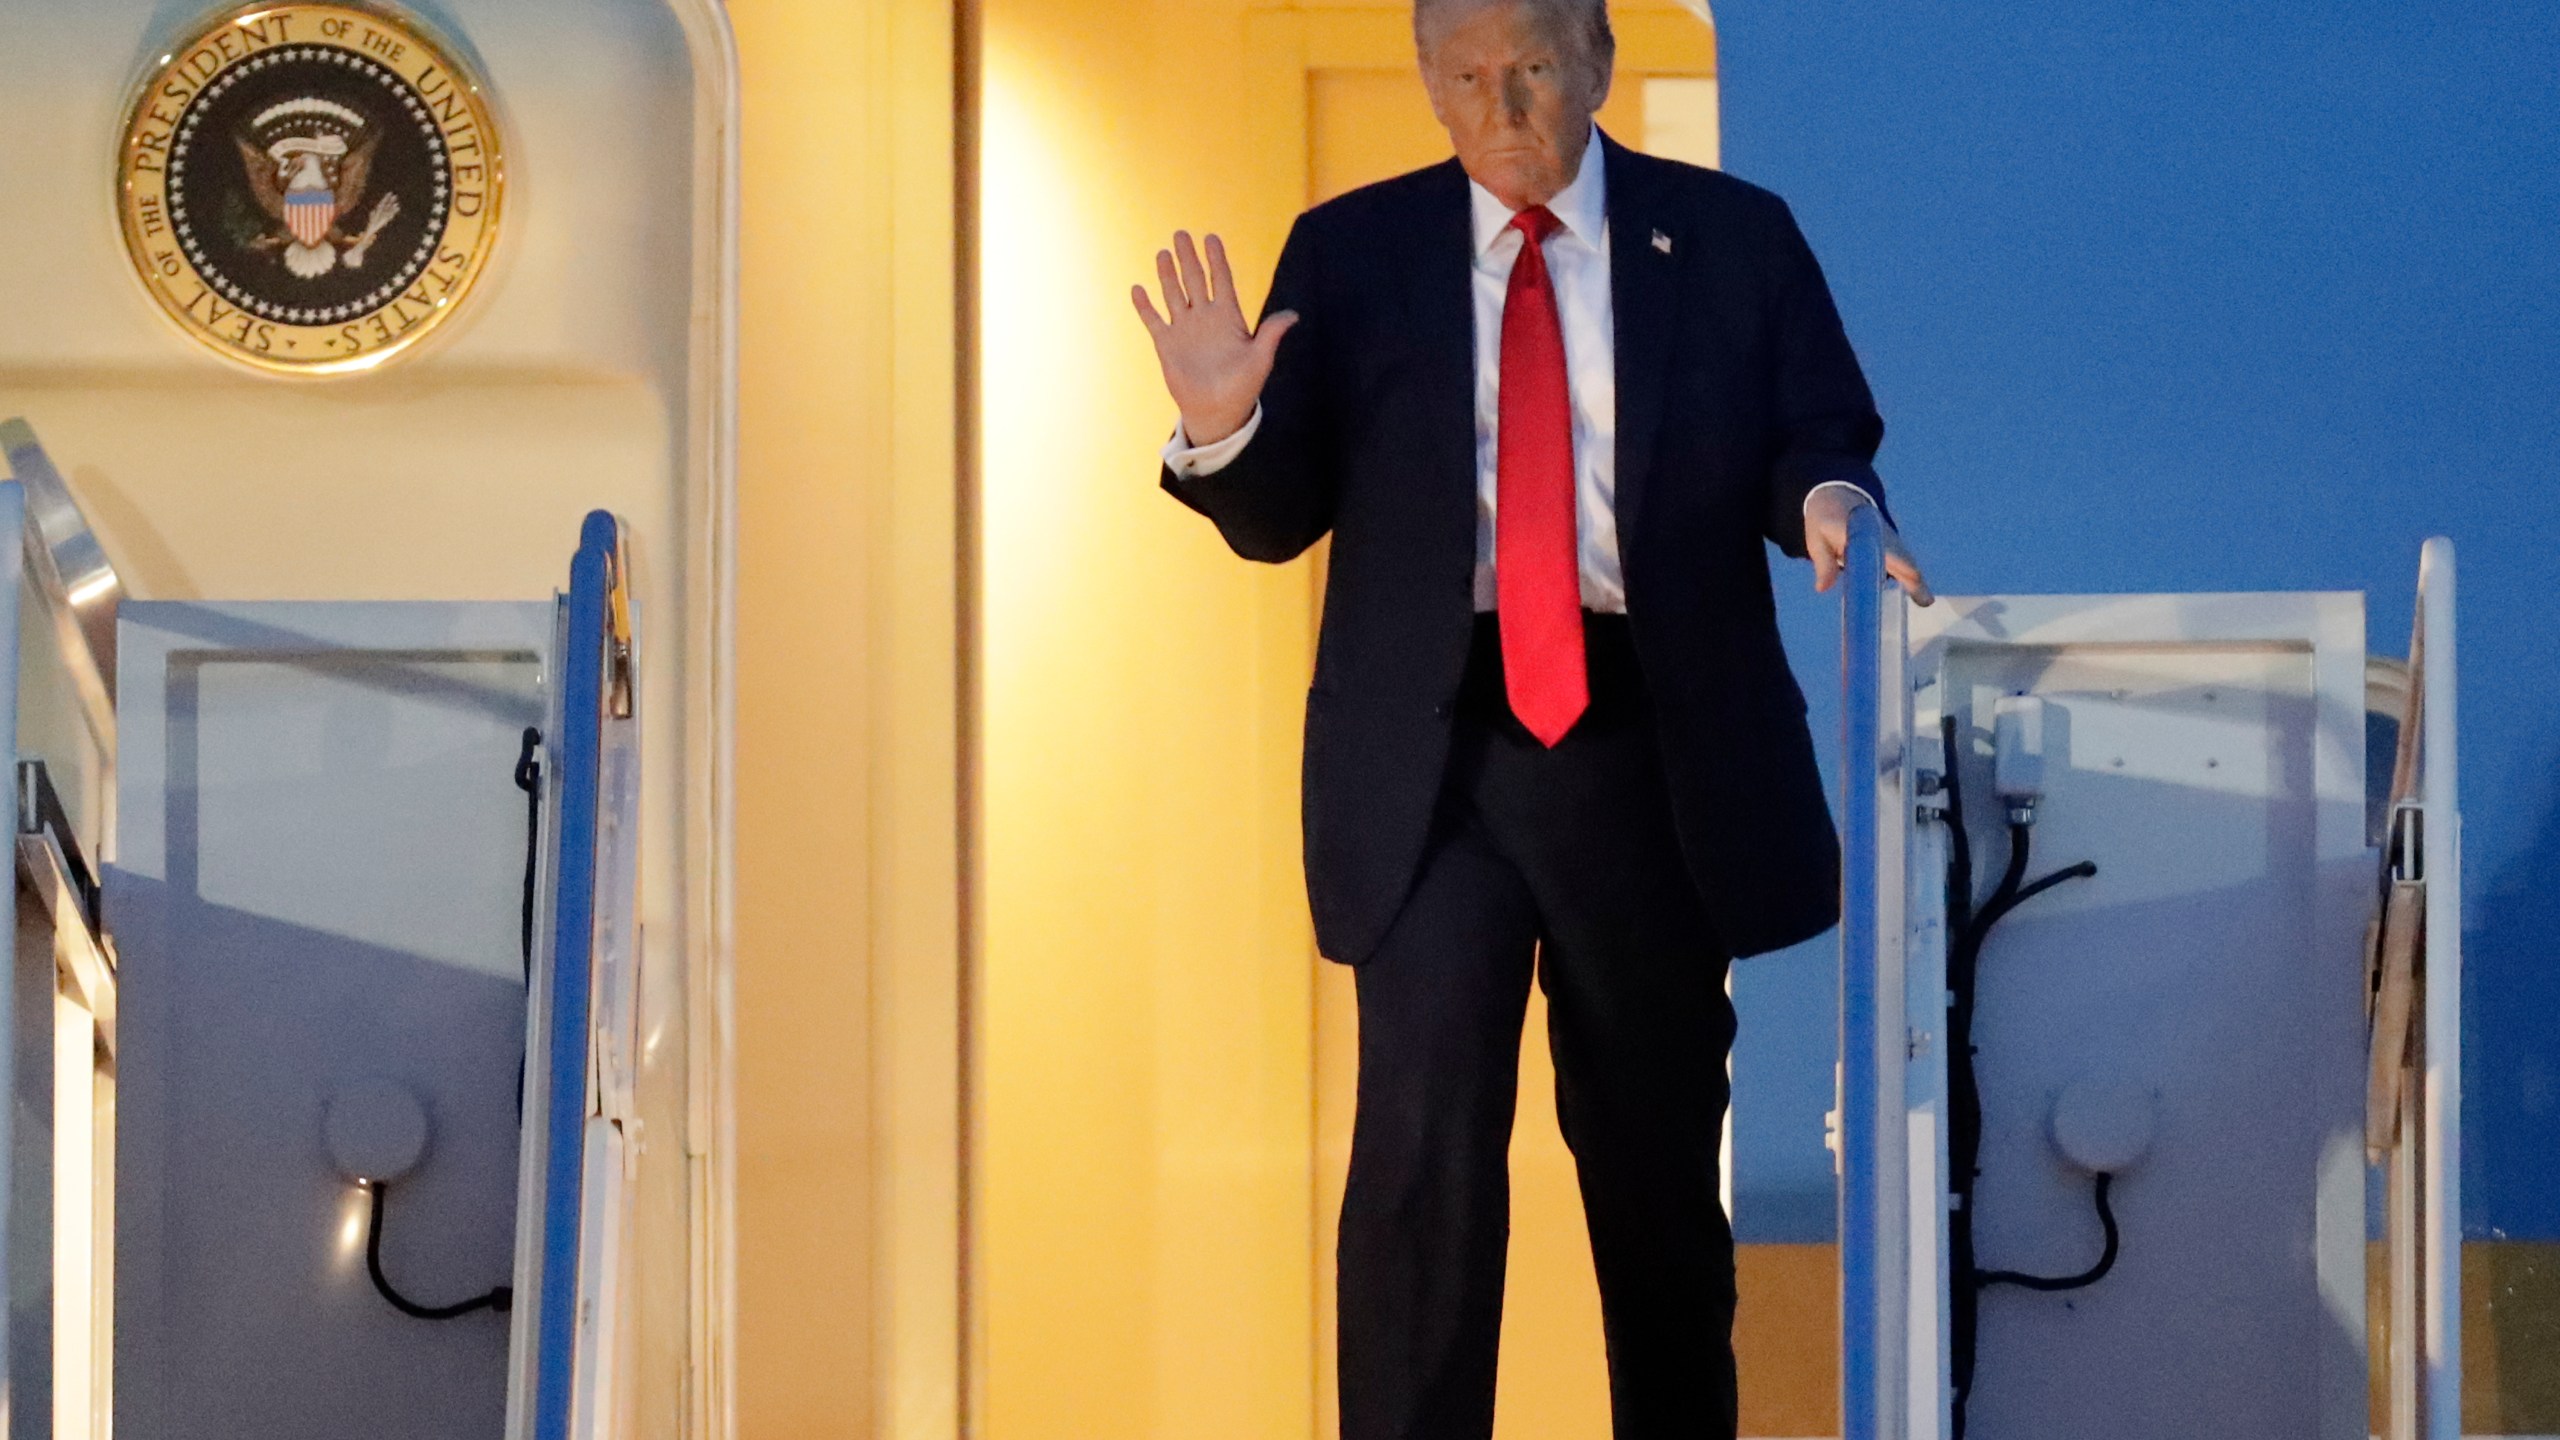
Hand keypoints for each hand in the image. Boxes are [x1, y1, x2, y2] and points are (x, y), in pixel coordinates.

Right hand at [1132, 231, 1297, 445]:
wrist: (1218, 410)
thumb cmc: (1243, 386)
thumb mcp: (1260, 359)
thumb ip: (1271, 334)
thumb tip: (1293, 315)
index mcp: (1228, 317)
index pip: (1221, 280)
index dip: (1216, 259)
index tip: (1211, 237)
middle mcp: (1205, 317)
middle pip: (1194, 280)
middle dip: (1187, 257)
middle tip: (1181, 234)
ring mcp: (1185, 329)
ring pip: (1173, 294)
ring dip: (1167, 275)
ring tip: (1162, 253)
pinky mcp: (1167, 345)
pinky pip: (1153, 321)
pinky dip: (1145, 306)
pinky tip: (1137, 289)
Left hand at [1806, 486, 1933, 604]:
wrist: (1836, 495)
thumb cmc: (1824, 518)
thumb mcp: (1817, 539)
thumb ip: (1823, 563)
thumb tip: (1822, 588)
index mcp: (1864, 530)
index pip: (1886, 549)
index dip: (1900, 565)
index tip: (1911, 579)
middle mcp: (1881, 534)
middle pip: (1904, 558)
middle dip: (1915, 579)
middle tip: (1926, 602)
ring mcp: (1888, 539)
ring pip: (1907, 561)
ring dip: (1916, 581)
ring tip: (1925, 602)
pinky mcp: (1890, 545)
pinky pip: (1903, 562)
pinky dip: (1910, 577)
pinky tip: (1918, 595)